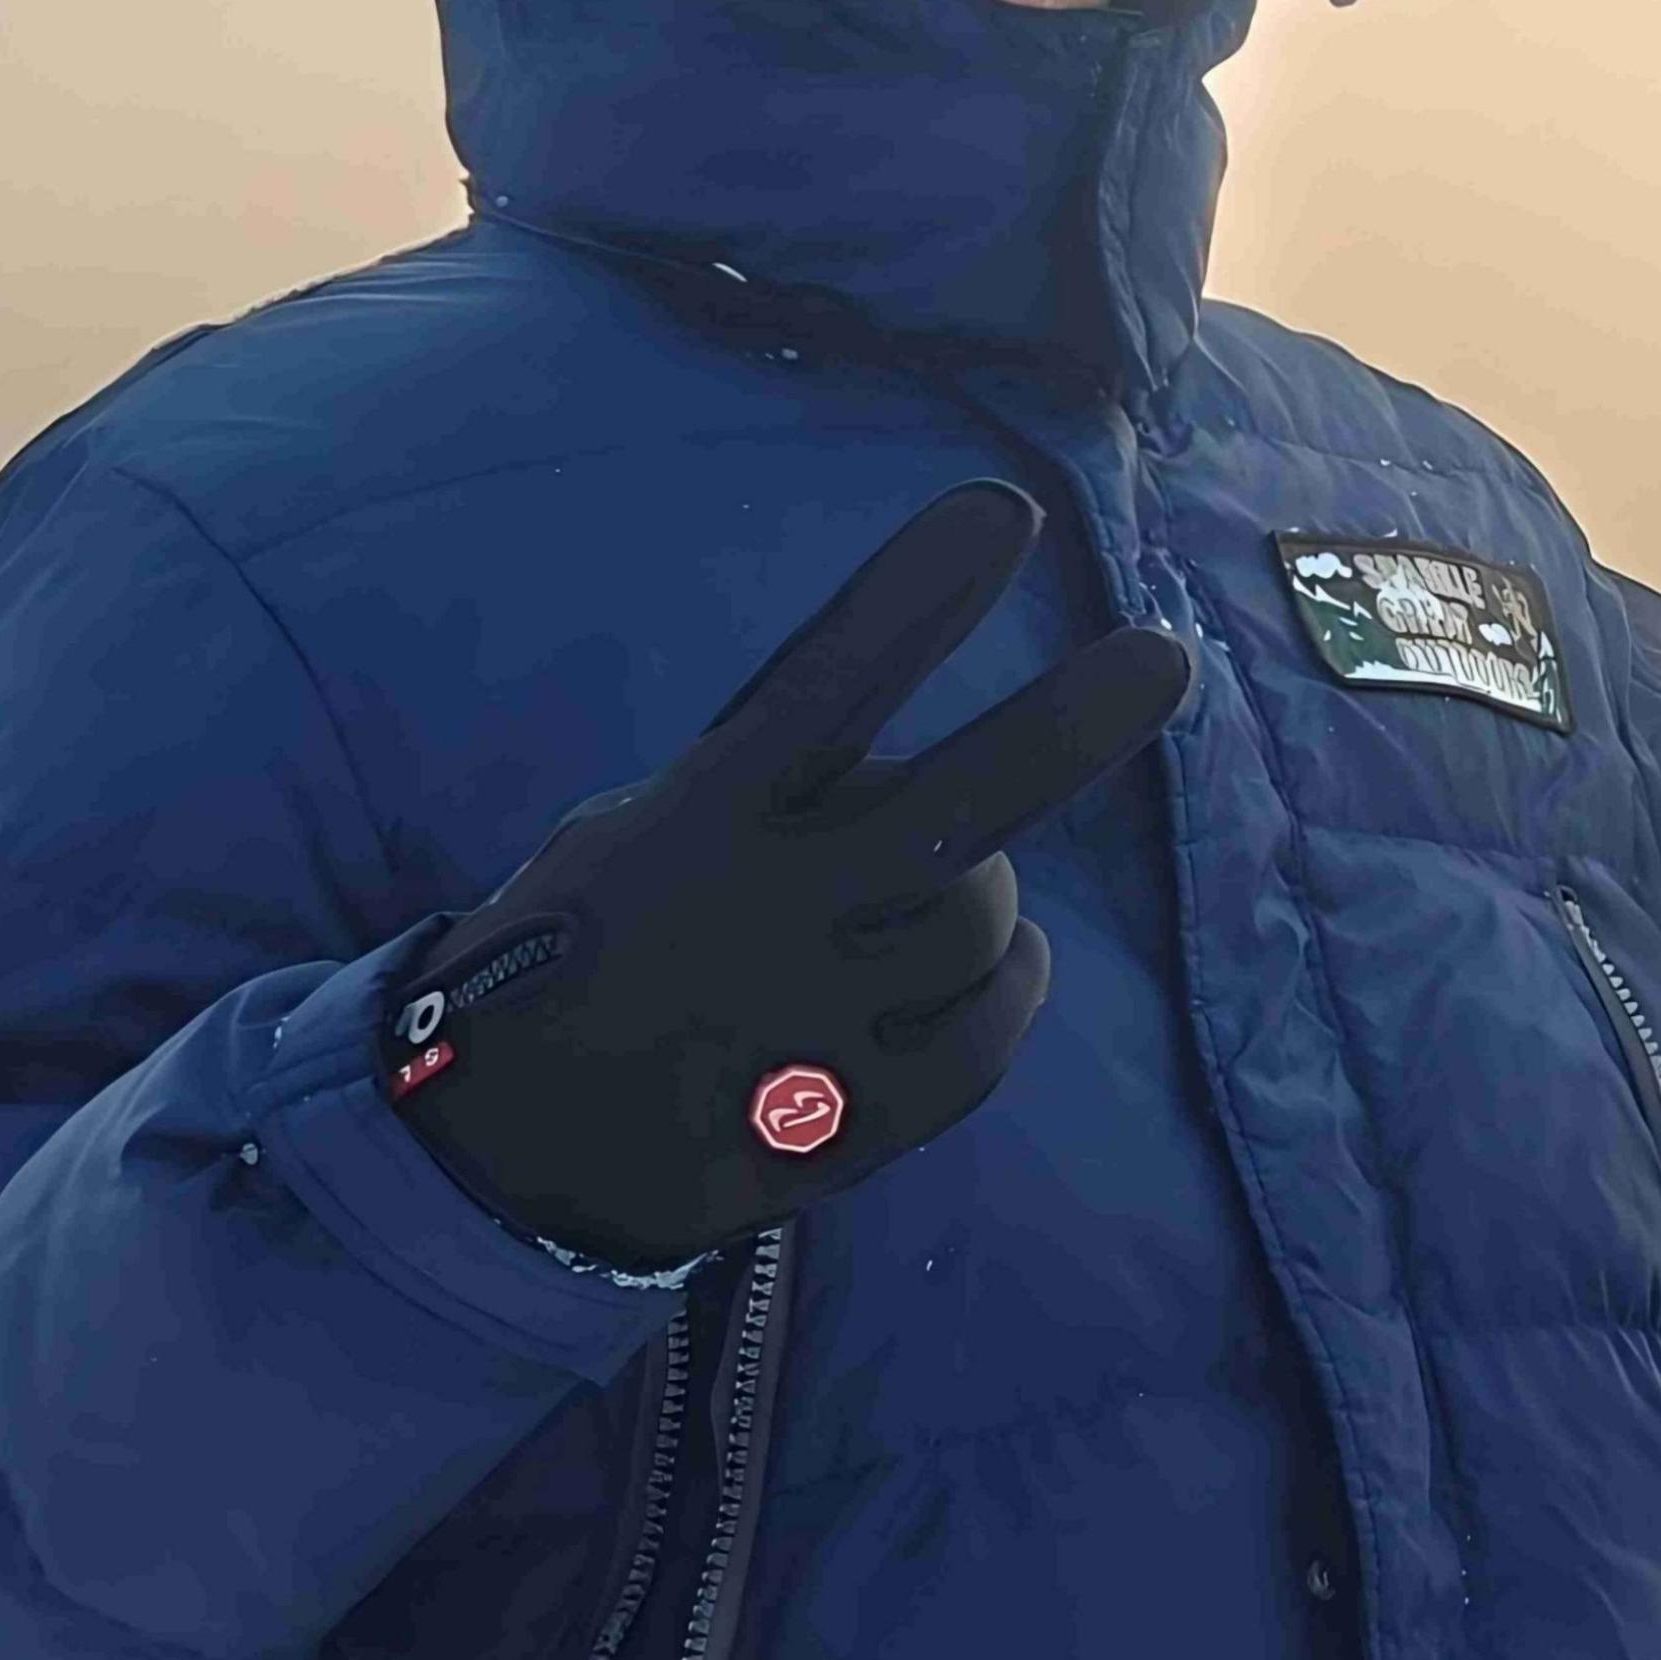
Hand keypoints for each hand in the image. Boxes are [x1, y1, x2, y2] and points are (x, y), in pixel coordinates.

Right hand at [389, 484, 1192, 1273]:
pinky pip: (984, 1039)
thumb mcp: (634, 832)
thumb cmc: (594, 943)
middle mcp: (759, 914)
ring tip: (926, 902)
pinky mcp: (838, 1126)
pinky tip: (994, 969)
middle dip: (1068, 725)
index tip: (1003, 512)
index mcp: (695, 821)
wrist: (495, 1146)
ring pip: (981, 922)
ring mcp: (805, 1024)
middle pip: (950, 809)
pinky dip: (1006, 991)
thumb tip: (901, 741)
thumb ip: (760, 780)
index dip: (913, 598)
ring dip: (981, 901)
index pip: (820, 687)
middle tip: (1165, 658)